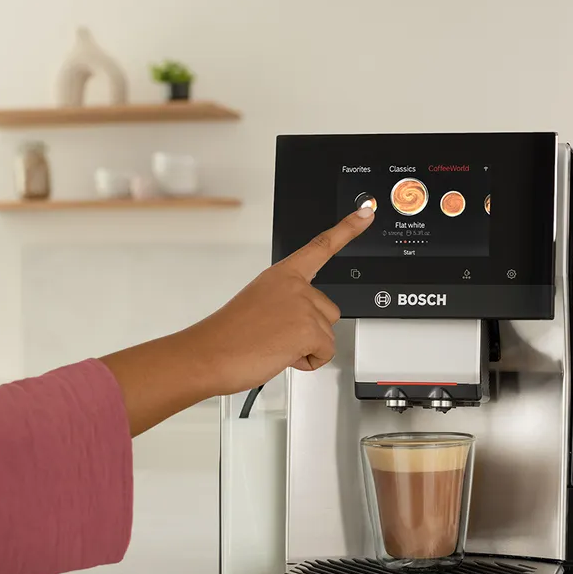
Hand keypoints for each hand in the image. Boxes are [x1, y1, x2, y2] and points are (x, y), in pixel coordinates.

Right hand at [100, 209, 372, 434]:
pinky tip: (281, 356)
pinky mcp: (310, 329)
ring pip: (327, 334)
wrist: (207, 355)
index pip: (320, 246)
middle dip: (310, 329)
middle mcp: (295, 285)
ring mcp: (304, 305)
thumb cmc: (226, 337)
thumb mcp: (259, 307)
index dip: (347, 229)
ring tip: (273, 346)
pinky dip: (308, 361)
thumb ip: (285, 304)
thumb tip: (296, 323)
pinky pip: (325, 352)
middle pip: (329, 310)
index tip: (366, 212)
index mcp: (281, 275)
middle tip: (275, 336)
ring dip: (307, 346)